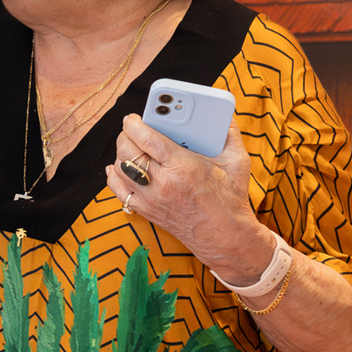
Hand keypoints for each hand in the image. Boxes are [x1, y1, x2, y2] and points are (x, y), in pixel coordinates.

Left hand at [106, 115, 274, 283]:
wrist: (225, 237)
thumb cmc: (231, 199)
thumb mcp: (237, 162)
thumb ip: (230, 134)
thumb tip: (225, 114)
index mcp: (183, 166)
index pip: (146, 138)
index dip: (133, 124)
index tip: (132, 117)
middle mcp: (163, 183)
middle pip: (128, 151)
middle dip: (125, 135)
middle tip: (132, 128)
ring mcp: (151, 199)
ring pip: (120, 169)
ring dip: (121, 153)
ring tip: (130, 144)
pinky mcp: (146, 211)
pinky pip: (119, 191)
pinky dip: (114, 176)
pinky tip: (117, 166)